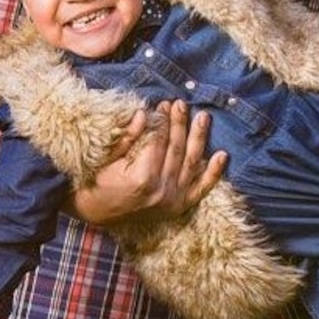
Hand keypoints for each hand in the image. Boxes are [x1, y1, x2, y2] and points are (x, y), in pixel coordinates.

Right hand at [74, 103, 226, 225]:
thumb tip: (145, 113)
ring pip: (191, 163)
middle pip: (176, 149)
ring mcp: (172, 200)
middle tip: (181, 104)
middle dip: (180, 124)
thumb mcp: (107, 158)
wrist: (96, 214)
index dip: (162, 121)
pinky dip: (213, 173)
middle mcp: (161, 190)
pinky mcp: (178, 207)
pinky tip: (222, 155)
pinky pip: (201, 189)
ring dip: (198, 138)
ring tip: (203, 117)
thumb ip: (128, 137)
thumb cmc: (97, 182)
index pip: (159, 142)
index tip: (163, 104)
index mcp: (142, 178)